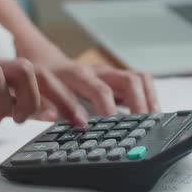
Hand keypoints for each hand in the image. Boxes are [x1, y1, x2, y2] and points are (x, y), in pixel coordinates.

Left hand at [29, 56, 158, 120]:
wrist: (46, 64)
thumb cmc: (44, 84)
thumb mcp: (39, 94)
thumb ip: (45, 107)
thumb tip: (52, 118)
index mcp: (76, 75)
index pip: (98, 89)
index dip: (108, 109)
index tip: (111, 128)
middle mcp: (97, 72)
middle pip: (128, 80)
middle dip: (138, 105)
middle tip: (141, 128)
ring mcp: (110, 73)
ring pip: (139, 79)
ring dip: (148, 101)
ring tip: (152, 122)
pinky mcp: (118, 78)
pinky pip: (141, 82)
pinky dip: (149, 98)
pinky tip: (150, 115)